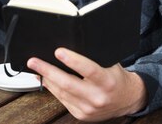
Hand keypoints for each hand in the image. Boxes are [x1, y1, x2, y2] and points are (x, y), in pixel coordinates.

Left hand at [27, 48, 146, 121]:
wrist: (127, 100)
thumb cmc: (116, 78)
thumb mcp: (110, 63)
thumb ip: (93, 57)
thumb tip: (70, 45)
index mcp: (107, 81)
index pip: (88, 69)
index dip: (73, 60)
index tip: (58, 51)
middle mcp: (98, 97)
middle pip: (68, 84)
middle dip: (48, 71)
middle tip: (34, 61)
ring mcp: (88, 109)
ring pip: (61, 92)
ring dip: (46, 79)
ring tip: (36, 68)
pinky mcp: (81, 115)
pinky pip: (62, 100)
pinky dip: (52, 88)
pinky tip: (46, 80)